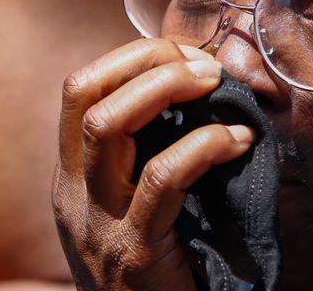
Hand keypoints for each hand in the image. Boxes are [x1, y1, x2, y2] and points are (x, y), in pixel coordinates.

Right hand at [52, 39, 254, 290]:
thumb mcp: (134, 201)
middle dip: (147, 62)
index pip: (80, 91)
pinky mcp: (135, 252)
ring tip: (215, 84)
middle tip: (204, 65)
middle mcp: (73, 193)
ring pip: (108, 125)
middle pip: (87, 95)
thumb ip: (145, 156)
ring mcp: (97, 223)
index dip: (129, 58)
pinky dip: (205, 146)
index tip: (181, 54)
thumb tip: (194, 93)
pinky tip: (239, 142)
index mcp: (74, 175)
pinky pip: (163, 177)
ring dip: (166, 88)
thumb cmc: (156, 259)